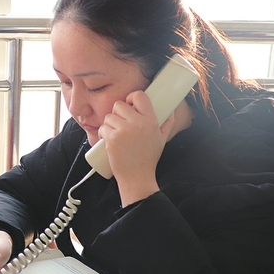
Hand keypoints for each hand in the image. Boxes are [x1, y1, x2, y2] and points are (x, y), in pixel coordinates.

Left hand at [98, 90, 167, 204]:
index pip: (139, 96)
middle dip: (117, 113)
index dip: (131, 97)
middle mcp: (138, 123)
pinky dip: (102, 133)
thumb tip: (170, 111)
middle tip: (119, 124)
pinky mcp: (112, 138)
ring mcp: (124, 130)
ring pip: (109, 117)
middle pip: (119, 105)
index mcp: (151, 120)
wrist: (137, 177)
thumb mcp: (162, 139)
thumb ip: (166, 123)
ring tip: (115, 135)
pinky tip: (107, 140)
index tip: (128, 104)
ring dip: (109, 124)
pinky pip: (103, 128)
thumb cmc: (148, 159)